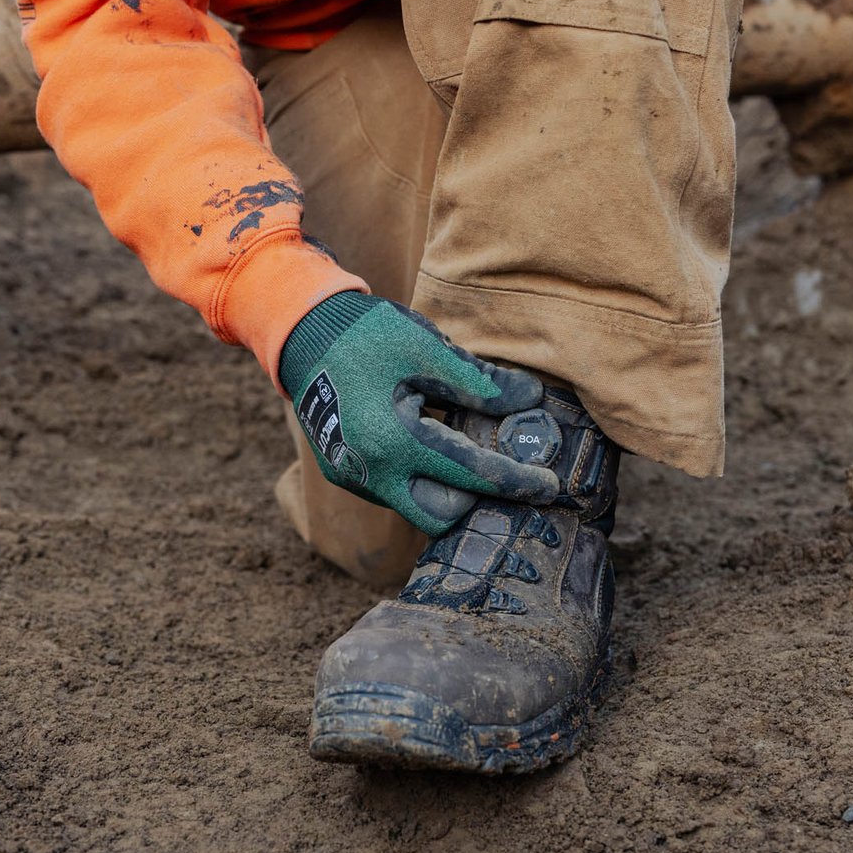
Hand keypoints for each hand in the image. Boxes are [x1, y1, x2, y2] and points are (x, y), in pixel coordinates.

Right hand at [279, 292, 558, 534]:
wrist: (302, 334)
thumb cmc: (368, 335)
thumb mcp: (428, 349)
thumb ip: (480, 383)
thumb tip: (532, 401)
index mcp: (394, 441)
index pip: (471, 475)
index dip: (516, 482)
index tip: (549, 487)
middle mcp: (371, 472)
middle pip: (442, 517)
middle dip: (476, 502)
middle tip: (505, 476)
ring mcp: (354, 478)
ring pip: (416, 506)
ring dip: (448, 490)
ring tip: (469, 452)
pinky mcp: (346, 474)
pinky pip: (394, 491)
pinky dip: (421, 477)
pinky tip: (433, 443)